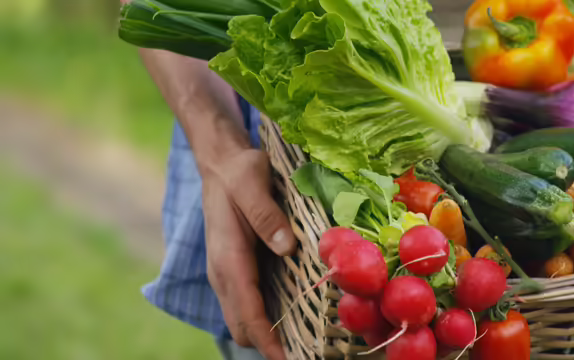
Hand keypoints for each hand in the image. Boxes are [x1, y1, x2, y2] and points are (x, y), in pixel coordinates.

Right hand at [202, 147, 296, 359]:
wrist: (220, 164)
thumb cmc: (239, 172)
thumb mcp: (252, 182)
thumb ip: (265, 214)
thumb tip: (286, 247)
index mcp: (228, 258)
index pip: (246, 312)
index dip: (267, 340)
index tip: (288, 358)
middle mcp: (223, 273)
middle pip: (242, 326)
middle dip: (268, 345)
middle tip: (306, 351)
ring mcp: (226, 273)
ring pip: (242, 319)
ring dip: (266, 335)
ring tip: (303, 343)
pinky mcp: (234, 269)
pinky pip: (247, 304)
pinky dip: (264, 318)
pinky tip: (292, 315)